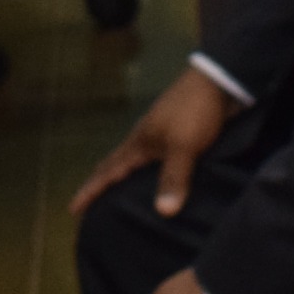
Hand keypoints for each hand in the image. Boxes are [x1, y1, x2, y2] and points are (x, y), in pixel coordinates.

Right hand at [70, 65, 235, 217]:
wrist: (219, 80)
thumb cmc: (195, 111)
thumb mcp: (183, 145)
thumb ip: (174, 177)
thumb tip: (163, 212)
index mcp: (139, 143)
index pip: (108, 171)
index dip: (91, 191)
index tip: (73, 210)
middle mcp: (147, 141)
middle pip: (117, 166)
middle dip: (103, 186)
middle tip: (93, 208)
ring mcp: (164, 138)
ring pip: (139, 165)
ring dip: (129, 182)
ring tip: (125, 202)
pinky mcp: (182, 137)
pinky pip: (160, 164)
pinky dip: (154, 177)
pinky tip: (163, 186)